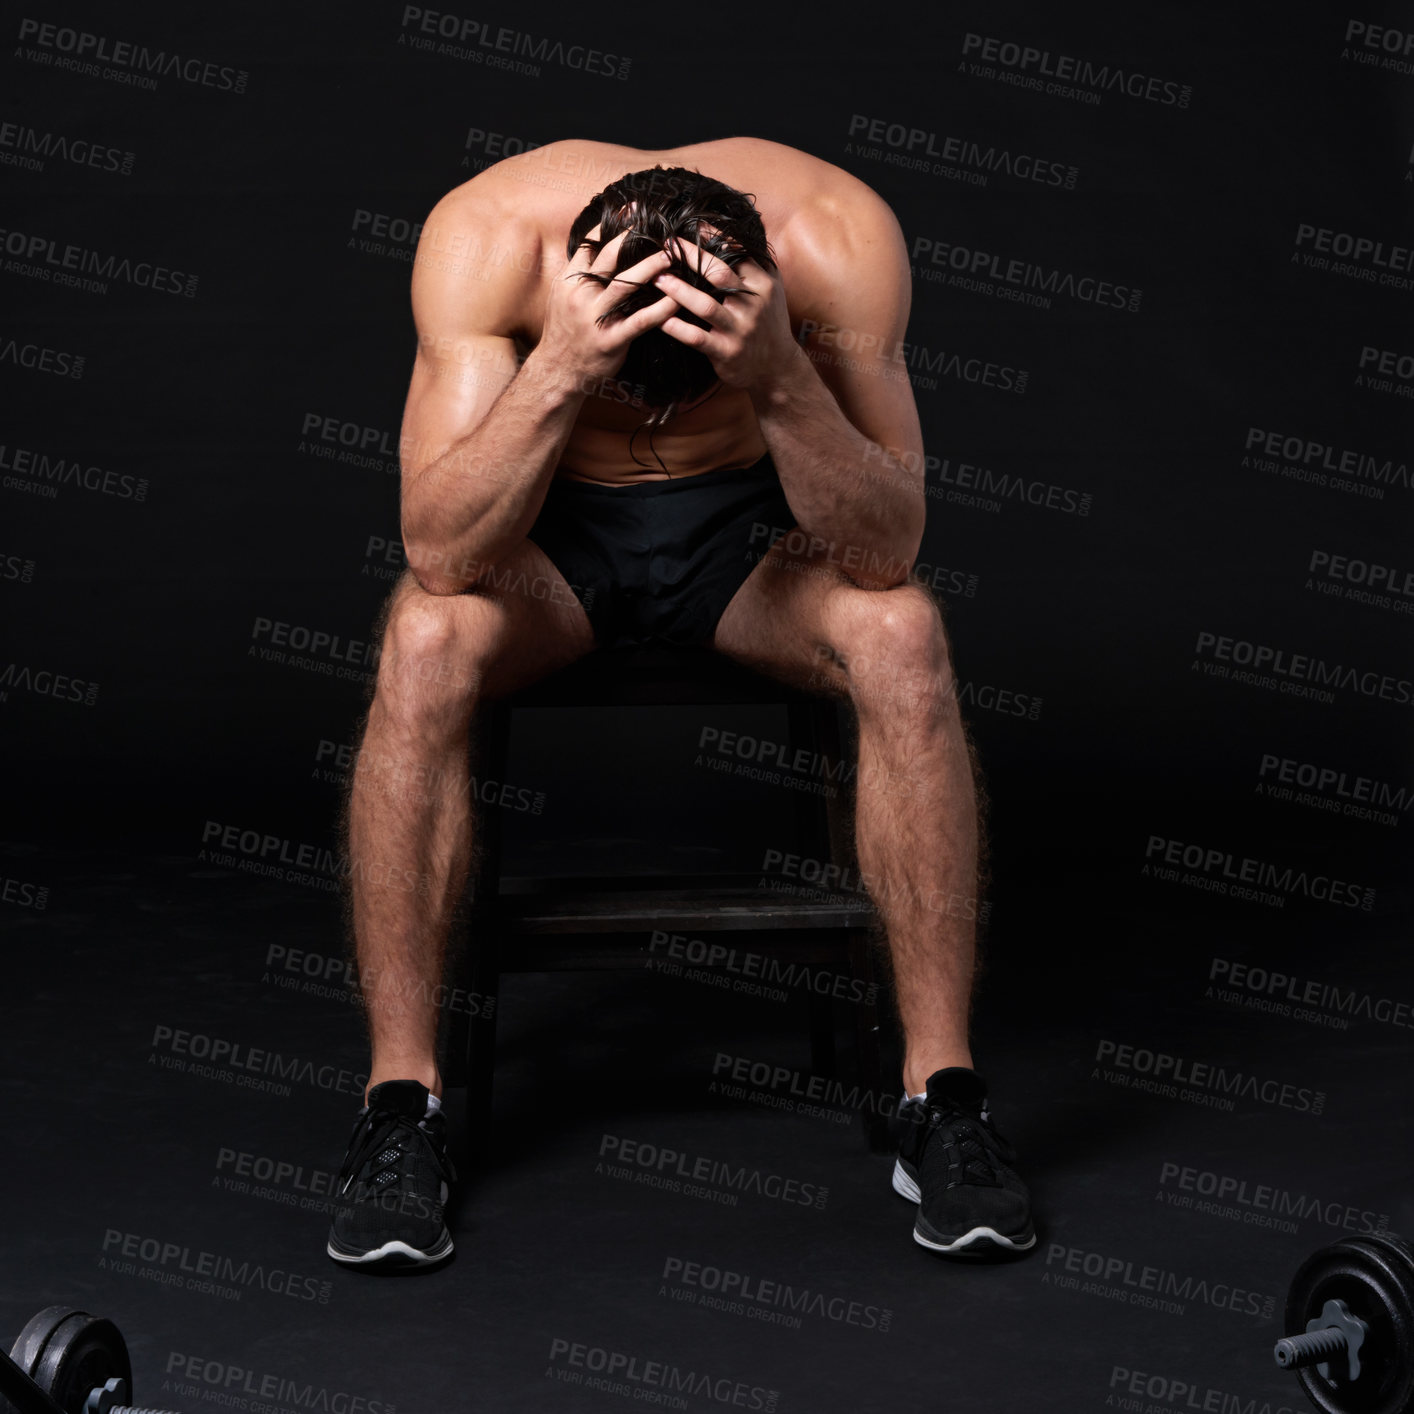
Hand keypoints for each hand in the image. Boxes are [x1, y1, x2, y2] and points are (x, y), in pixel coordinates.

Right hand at [531, 224, 677, 393]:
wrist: (558, 371)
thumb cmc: (566, 331)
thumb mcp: (563, 297)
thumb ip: (580, 273)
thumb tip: (598, 245)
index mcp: (568, 281)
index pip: (589, 244)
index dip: (611, 224)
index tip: (632, 209)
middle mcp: (580, 296)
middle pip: (609, 258)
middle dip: (634, 238)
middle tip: (657, 227)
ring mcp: (595, 318)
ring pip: (626, 285)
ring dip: (651, 267)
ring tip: (670, 255)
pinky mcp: (612, 340)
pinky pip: (641, 320)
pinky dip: (661, 309)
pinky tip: (677, 299)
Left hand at [651, 226, 800, 390]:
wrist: (777, 367)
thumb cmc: (767, 322)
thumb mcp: (771, 291)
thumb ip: (755, 264)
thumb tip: (732, 232)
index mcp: (763, 283)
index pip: (737, 252)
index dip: (712, 236)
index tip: (689, 224)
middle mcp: (753, 304)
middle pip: (719, 273)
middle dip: (690, 256)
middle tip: (666, 245)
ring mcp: (740, 329)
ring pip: (705, 305)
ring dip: (678, 291)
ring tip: (657, 278)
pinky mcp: (727, 352)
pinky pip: (697, 338)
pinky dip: (677, 328)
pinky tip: (660, 318)